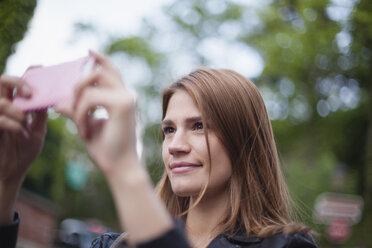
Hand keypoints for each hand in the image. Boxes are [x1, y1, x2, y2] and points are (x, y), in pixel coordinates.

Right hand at [0, 75, 46, 183]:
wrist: (11, 172)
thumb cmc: (25, 151)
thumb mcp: (37, 131)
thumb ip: (40, 115)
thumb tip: (48, 96)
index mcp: (16, 104)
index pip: (18, 83)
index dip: (27, 72)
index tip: (39, 67)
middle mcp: (3, 106)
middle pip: (1, 81)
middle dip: (16, 83)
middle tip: (29, 93)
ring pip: (0, 101)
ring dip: (16, 111)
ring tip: (25, 123)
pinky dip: (11, 124)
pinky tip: (21, 132)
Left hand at [56, 51, 137, 175]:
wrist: (119, 167)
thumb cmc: (107, 149)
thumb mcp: (87, 125)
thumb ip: (76, 110)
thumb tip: (59, 101)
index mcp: (122, 98)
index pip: (111, 71)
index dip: (101, 58)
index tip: (89, 50)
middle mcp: (127, 95)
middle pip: (99, 71)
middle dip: (79, 83)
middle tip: (72, 104)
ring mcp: (127, 98)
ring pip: (91, 84)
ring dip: (78, 103)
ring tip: (81, 123)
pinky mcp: (122, 104)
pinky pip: (90, 98)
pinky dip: (81, 113)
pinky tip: (86, 130)